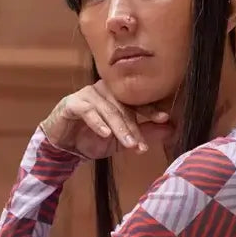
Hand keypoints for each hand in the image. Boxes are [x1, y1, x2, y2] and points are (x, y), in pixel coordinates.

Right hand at [41, 81, 171, 159]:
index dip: (150, 109)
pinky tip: (105, 134)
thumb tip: (172, 129)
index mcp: (117, 96)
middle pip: (123, 107)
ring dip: (119, 128)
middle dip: (134, 127)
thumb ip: (144, 133)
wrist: (63, 146)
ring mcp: (87, 94)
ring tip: (128, 144)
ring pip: (108, 109)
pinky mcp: (72, 103)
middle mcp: (104, 90)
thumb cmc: (93, 139)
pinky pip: (87, 111)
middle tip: (141, 145)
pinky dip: (97, 122)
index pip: (137, 101)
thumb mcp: (121, 140)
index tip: (164, 119)